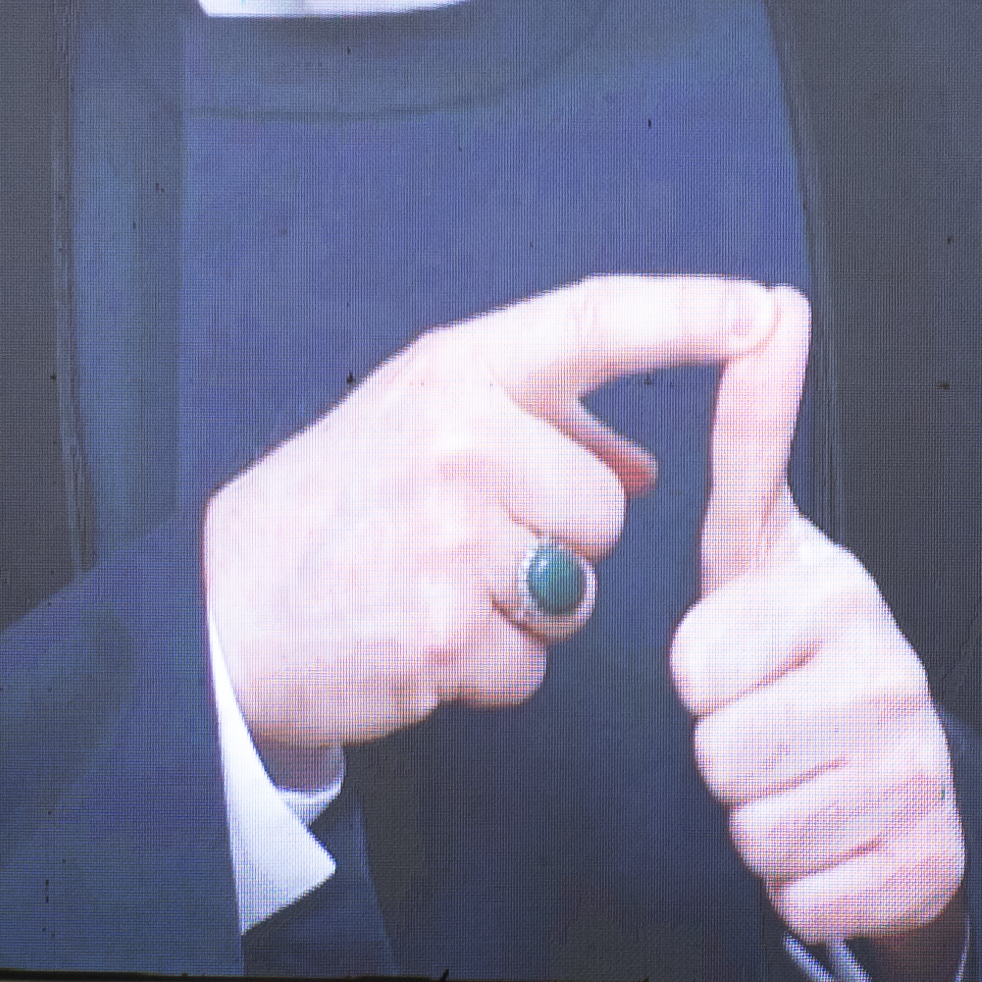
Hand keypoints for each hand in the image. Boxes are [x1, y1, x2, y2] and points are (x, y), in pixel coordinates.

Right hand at [199, 276, 789, 767]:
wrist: (220, 615)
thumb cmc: (332, 513)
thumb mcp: (416, 424)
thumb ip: (536, 424)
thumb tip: (645, 460)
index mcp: (452, 371)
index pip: (595, 322)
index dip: (689, 314)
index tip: (762, 310)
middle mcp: (456, 439)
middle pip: (608, 507)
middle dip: (564, 540)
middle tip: (467, 544)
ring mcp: (448, 538)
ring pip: (582, 590)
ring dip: (531, 610)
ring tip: (441, 589)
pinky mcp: (442, 634)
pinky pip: (534, 664)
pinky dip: (493, 670)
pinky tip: (425, 639)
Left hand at [669, 299, 964, 970]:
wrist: (902, 775)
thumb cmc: (806, 654)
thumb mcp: (766, 547)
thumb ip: (754, 438)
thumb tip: (772, 307)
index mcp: (841, 598)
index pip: (697, 669)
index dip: (699, 678)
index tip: (741, 661)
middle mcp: (893, 679)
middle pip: (720, 754)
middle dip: (725, 753)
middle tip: (768, 726)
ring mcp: (914, 773)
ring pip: (755, 829)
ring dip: (758, 819)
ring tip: (797, 777)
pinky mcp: (921, 861)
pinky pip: (801, 893)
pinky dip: (799, 881)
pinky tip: (830, 834)